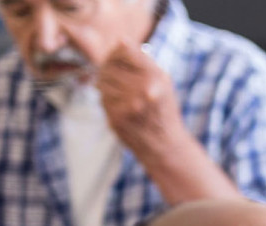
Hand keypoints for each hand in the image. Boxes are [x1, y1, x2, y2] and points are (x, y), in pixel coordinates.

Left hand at [64, 24, 189, 161]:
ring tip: (119, 94)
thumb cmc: (162, 110)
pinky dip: (106, 100)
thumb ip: (143, 61)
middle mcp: (144, 88)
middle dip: (107, 70)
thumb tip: (119, 41)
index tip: (116, 59)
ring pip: (102, 81)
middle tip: (115, 79)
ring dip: (105, 85)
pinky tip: (119, 107)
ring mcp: (129, 103)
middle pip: (109, 65)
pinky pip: (102, 98)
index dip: (115, 52)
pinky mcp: (117, 116)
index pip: (124, 50)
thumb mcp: (162, 81)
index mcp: (157, 76)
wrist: (164, 144)